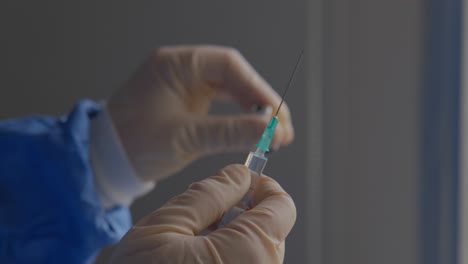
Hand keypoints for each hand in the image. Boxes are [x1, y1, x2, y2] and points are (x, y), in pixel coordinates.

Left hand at [107, 45, 293, 181]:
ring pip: (232, 90)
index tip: (276, 115)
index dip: (257, 89)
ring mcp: (188, 85)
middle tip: (282, 129)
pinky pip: (223, 104)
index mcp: (176, 65)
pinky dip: (240, 117)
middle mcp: (184, 70)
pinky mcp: (190, 102)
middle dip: (261, 102)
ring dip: (254, 111)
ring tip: (275, 134)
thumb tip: (270, 130)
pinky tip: (254, 131)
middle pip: (235, 77)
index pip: (229, 66)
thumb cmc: (132, 143)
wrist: (106, 158)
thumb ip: (229, 132)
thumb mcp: (184, 138)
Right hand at [110, 164, 295, 263]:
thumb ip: (209, 194)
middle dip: (244, 211)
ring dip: (234, 236)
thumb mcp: (167, 226)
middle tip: (208, 211)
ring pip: (259, 250)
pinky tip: (200, 259)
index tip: (242, 180)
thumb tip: (238, 175)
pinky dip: (230, 256)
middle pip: (272, 229)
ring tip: (197, 240)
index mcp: (249, 251)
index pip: (282, 206)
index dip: (262, 186)